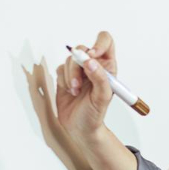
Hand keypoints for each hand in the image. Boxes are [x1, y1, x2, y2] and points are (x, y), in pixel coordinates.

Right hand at [55, 30, 117, 144]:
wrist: (79, 128)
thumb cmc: (94, 114)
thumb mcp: (102, 97)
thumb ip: (99, 78)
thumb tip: (90, 61)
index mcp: (107, 67)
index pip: (105, 42)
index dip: (98, 44)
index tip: (92, 55)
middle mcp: (94, 65)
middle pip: (82, 50)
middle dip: (77, 66)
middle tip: (78, 84)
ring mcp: (79, 70)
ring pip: (69, 60)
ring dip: (70, 76)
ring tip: (75, 92)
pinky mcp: (65, 76)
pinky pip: (60, 68)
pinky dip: (63, 80)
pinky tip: (70, 91)